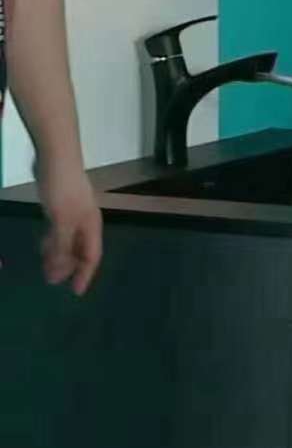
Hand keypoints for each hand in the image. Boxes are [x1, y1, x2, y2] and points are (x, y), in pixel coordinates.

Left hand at [37, 161, 102, 295]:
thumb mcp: (61, 221)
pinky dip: (52, 241)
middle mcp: (85, 221)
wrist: (57, 156)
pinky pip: (58, 230)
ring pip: (68, 241)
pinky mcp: (60, 205)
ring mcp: (73, 212)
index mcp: (91, 225)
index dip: (85, 274)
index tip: (76, 291)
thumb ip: (62, 246)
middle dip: (69, 267)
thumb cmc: (63, 189)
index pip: (92, 256)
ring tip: (46, 268)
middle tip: (54, 282)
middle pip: (80, 250)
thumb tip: (59, 270)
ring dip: (59, 255)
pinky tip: (43, 246)